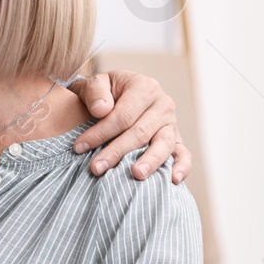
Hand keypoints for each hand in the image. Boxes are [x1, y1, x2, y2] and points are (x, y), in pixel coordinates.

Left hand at [66, 70, 190, 183]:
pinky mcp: (176, 140)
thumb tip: (102, 110)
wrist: (116, 94)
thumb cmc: (103, 93)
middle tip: (96, 168)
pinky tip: (173, 180)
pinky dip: (182, 167)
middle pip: (140, 132)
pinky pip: (183, 154)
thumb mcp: (95, 84)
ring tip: (136, 174)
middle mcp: (162, 105)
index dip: (100, 132)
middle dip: (117, 151)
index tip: (79, 147)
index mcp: (144, 87)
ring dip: (150, 161)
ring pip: (164, 144)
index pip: (123, 115)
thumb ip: (95, 92)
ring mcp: (171, 124)